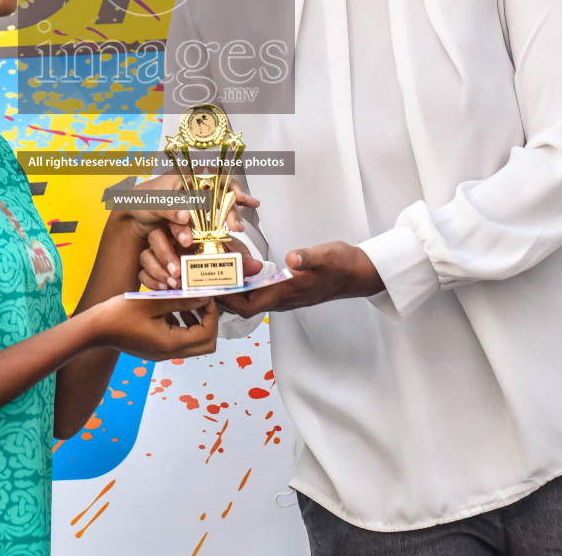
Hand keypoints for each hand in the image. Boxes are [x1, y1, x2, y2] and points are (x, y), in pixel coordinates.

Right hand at [89, 295, 219, 360]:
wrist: (95, 329)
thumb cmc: (118, 314)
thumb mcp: (152, 301)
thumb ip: (180, 300)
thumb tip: (203, 297)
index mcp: (170, 343)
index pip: (207, 335)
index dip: (211, 315)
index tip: (205, 296)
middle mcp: (169, 353)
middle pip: (206, 344)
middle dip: (209, 321)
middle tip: (201, 301)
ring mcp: (162, 353)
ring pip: (194, 343)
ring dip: (196, 323)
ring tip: (187, 303)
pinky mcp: (156, 349)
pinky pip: (179, 340)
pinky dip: (183, 325)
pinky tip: (170, 308)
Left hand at [111, 173, 259, 240]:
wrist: (133, 217)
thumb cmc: (141, 200)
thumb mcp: (152, 202)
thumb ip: (169, 208)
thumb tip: (185, 217)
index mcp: (188, 176)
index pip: (215, 178)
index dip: (230, 187)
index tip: (238, 199)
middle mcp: (196, 187)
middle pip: (221, 194)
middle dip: (232, 209)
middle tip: (237, 225)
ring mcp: (197, 203)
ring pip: (221, 207)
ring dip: (232, 216)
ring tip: (239, 228)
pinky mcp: (196, 218)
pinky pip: (214, 219)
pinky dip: (226, 221)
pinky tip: (239, 225)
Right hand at [140, 229, 261, 290]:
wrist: (218, 281)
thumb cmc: (221, 265)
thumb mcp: (233, 260)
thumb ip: (242, 261)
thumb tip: (255, 266)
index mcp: (189, 231)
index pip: (178, 221)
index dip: (180, 228)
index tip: (187, 241)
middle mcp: (172, 241)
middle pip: (157, 236)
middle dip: (165, 253)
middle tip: (177, 271)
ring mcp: (159, 256)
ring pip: (147, 255)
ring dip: (157, 269)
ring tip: (172, 283)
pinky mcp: (153, 272)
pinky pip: (143, 273)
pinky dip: (151, 281)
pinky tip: (163, 289)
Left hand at [216, 241, 383, 318]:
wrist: (359, 273)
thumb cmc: (342, 263)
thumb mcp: (327, 255)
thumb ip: (308, 257)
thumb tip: (292, 259)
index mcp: (286, 292)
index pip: (248, 306)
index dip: (226, 300)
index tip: (208, 287)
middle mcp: (281, 298)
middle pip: (243, 306)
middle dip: (221, 297)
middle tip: (202, 279)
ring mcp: (284, 296)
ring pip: (250, 300)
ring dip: (231, 291)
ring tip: (213, 275)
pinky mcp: (287, 289)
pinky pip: (259, 293)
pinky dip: (243, 286)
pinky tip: (237, 272)